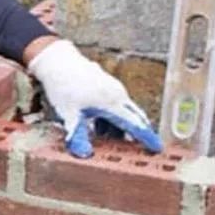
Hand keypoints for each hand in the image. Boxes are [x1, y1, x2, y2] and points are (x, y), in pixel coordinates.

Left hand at [26, 39, 162, 158]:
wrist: (57, 60)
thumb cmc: (62, 86)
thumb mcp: (69, 114)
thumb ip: (78, 135)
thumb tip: (83, 154)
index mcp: (112, 102)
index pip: (134, 124)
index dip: (146, 138)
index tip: (157, 149)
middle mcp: (118, 94)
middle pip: (134, 118)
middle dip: (139, 134)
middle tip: (144, 151)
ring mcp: (114, 88)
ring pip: (124, 113)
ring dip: (121, 129)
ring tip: (112, 145)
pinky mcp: (108, 85)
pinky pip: (117, 106)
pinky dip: (113, 119)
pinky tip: (100, 128)